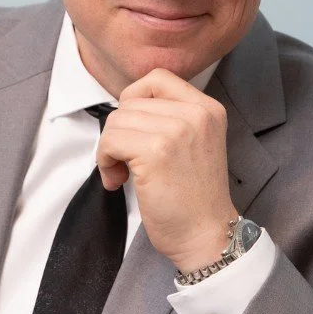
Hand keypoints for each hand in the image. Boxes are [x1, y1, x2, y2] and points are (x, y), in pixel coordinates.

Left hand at [95, 68, 238, 272]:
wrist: (207, 235)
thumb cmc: (194, 197)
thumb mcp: (196, 143)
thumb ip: (170, 117)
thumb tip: (125, 107)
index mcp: (207, 108)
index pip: (156, 78)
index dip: (134, 100)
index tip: (135, 131)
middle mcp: (195, 114)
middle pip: (130, 102)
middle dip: (120, 131)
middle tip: (128, 161)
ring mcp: (176, 130)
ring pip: (116, 120)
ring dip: (110, 149)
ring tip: (124, 173)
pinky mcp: (155, 152)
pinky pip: (110, 141)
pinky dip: (105, 162)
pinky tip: (119, 181)